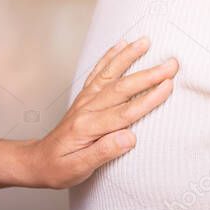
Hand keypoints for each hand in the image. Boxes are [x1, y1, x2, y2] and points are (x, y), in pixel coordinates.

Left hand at [26, 37, 178, 188]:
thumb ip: (104, 152)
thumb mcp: (79, 169)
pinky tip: (121, 45)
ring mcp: (85, 101)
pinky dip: (110, 57)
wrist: (37, 161)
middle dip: (148, 74)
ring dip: (129, 57)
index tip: (168, 86)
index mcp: (88, 127)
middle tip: (172, 63)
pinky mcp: (84, 98)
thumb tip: (130, 137)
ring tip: (146, 41)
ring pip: (110, 74)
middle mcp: (87, 109)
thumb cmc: (58, 168)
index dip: (148, 99)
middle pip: (122, 88)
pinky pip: (98, 73)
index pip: (125, 112)